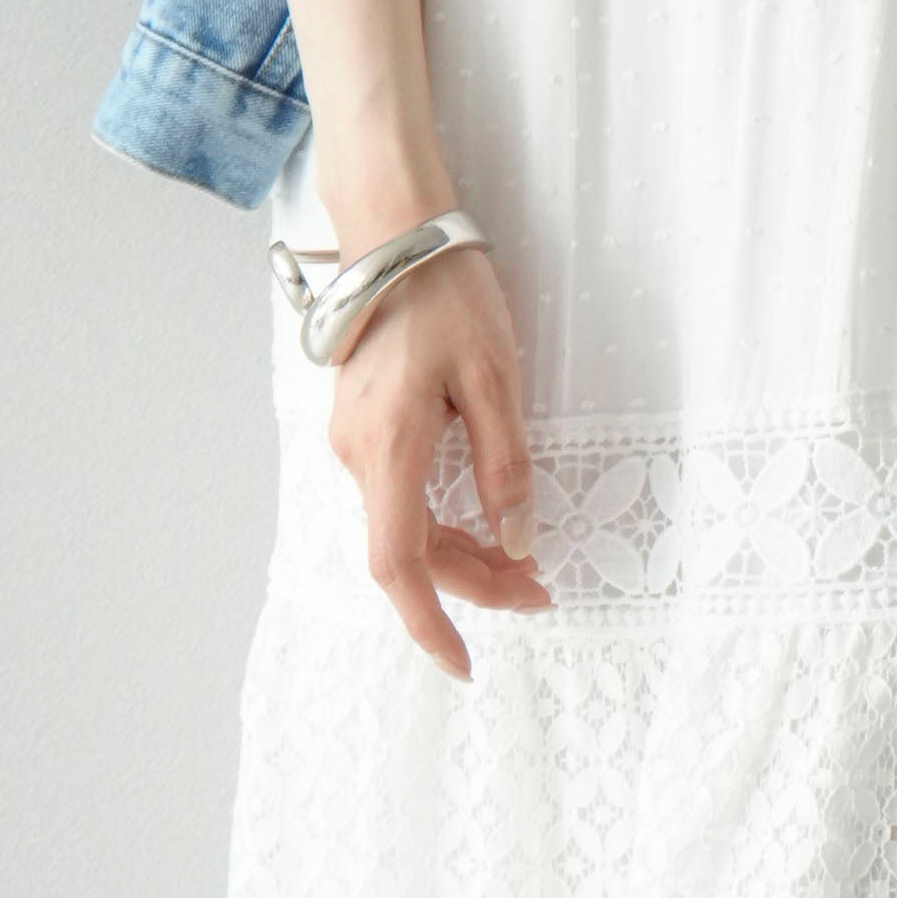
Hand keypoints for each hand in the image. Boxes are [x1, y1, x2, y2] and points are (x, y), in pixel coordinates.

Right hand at [322, 240, 549, 678]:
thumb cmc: (449, 294)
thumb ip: (504, 465)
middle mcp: (357, 456)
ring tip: (525, 566)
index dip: (431, 623)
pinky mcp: (361, 425)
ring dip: (460, 554)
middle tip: (543, 593)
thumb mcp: (495, 377)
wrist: (396, 231)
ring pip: (405, 526)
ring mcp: (353, 441)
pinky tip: (482, 521)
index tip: (465, 666)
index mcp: (388, 449)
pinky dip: (441, 521)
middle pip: (410, 553)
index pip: (400, 567)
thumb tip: (517, 542)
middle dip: (474, 584)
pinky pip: (399, 495)